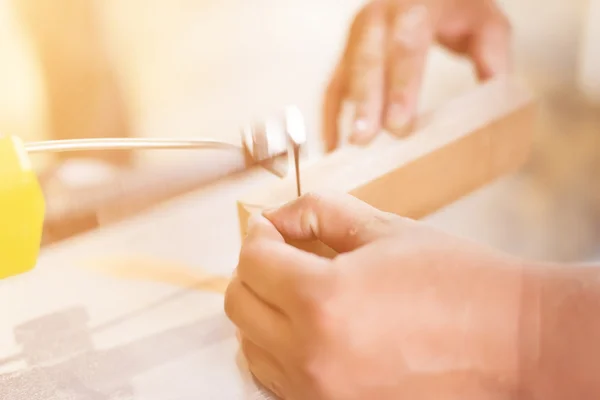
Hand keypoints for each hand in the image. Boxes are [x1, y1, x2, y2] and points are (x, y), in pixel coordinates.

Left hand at [225, 193, 535, 399]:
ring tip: (297, 293)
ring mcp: (320, 394)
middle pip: (240, 306)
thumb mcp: (385, 228)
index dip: (258, 235)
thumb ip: (318, 212)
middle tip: (280, 256)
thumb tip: (276, 218)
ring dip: (263, 313)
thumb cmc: (458, 283)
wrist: (512, 343)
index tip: (269, 228)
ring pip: (251, 348)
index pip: (254, 261)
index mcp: (324, 299)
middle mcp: (313, 355)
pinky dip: (280, 351)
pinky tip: (309, 331)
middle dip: (254, 271)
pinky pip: (278, 381)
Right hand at [323, 0, 511, 150]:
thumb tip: (494, 96)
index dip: (400, 87)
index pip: (406, 46)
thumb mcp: (485, 22)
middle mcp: (379, 17)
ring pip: (346, 73)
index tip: (398, 126)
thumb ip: (492, 55)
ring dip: (344, 112)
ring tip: (343, 149)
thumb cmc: (457, 7)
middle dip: (365, 102)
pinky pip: (333, 84)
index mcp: (415, 5)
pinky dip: (331, 115)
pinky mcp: (347, 52)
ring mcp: (359, 34)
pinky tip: (333, 144)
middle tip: (363, 139)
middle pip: (367, 60)